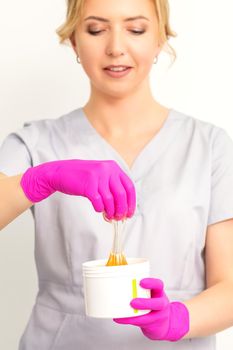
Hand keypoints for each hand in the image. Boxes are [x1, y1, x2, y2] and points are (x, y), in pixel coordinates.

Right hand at [20, 159, 135, 219]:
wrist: (60, 172)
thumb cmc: (82, 177)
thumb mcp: (100, 175)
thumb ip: (112, 185)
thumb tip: (124, 207)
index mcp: (113, 167)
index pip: (129, 187)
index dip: (131, 202)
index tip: (129, 214)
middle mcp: (107, 169)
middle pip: (121, 195)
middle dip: (122, 210)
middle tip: (119, 218)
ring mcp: (97, 176)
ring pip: (110, 200)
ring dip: (111, 211)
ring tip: (109, 216)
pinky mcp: (88, 185)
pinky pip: (98, 202)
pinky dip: (100, 208)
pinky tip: (98, 209)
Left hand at [113, 278, 188, 341]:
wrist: (162, 323)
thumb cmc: (152, 304)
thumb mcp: (150, 293)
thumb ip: (139, 289)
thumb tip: (119, 282)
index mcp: (158, 292)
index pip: (158, 285)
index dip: (151, 283)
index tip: (141, 282)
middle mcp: (161, 304)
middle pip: (158, 303)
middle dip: (145, 303)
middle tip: (133, 302)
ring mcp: (158, 316)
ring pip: (149, 317)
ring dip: (136, 316)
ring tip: (125, 313)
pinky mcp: (151, 325)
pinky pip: (140, 324)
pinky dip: (129, 320)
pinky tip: (120, 318)